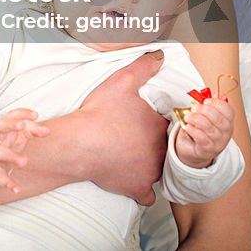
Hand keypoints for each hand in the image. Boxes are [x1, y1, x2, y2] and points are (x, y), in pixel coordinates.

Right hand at [0, 108, 50, 192]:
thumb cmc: (6, 144)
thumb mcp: (18, 135)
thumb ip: (33, 130)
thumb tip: (47, 131)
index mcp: (3, 127)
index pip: (10, 115)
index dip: (21, 113)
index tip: (35, 115)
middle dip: (10, 125)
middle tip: (22, 126)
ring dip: (11, 156)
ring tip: (24, 161)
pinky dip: (7, 183)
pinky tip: (16, 189)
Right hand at [77, 51, 168, 205]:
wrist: (81, 144)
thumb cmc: (100, 114)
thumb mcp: (122, 81)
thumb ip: (143, 67)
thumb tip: (159, 56)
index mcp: (159, 126)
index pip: (169, 124)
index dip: (158, 121)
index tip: (145, 120)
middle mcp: (161, 151)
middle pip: (165, 147)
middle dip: (155, 143)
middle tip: (136, 137)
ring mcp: (150, 172)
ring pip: (159, 170)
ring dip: (149, 165)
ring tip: (133, 156)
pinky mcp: (137, 188)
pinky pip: (146, 194)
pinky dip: (141, 189)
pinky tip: (132, 179)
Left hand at [175, 98, 234, 168]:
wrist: (193, 151)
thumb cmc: (200, 132)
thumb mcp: (205, 117)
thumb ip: (210, 105)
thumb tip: (216, 93)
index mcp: (227, 123)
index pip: (229, 112)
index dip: (217, 104)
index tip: (206, 101)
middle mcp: (225, 134)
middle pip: (220, 120)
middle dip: (205, 110)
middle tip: (194, 108)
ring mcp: (218, 144)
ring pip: (209, 128)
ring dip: (196, 119)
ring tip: (188, 117)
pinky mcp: (207, 150)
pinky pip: (202, 138)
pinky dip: (193, 130)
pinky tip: (188, 127)